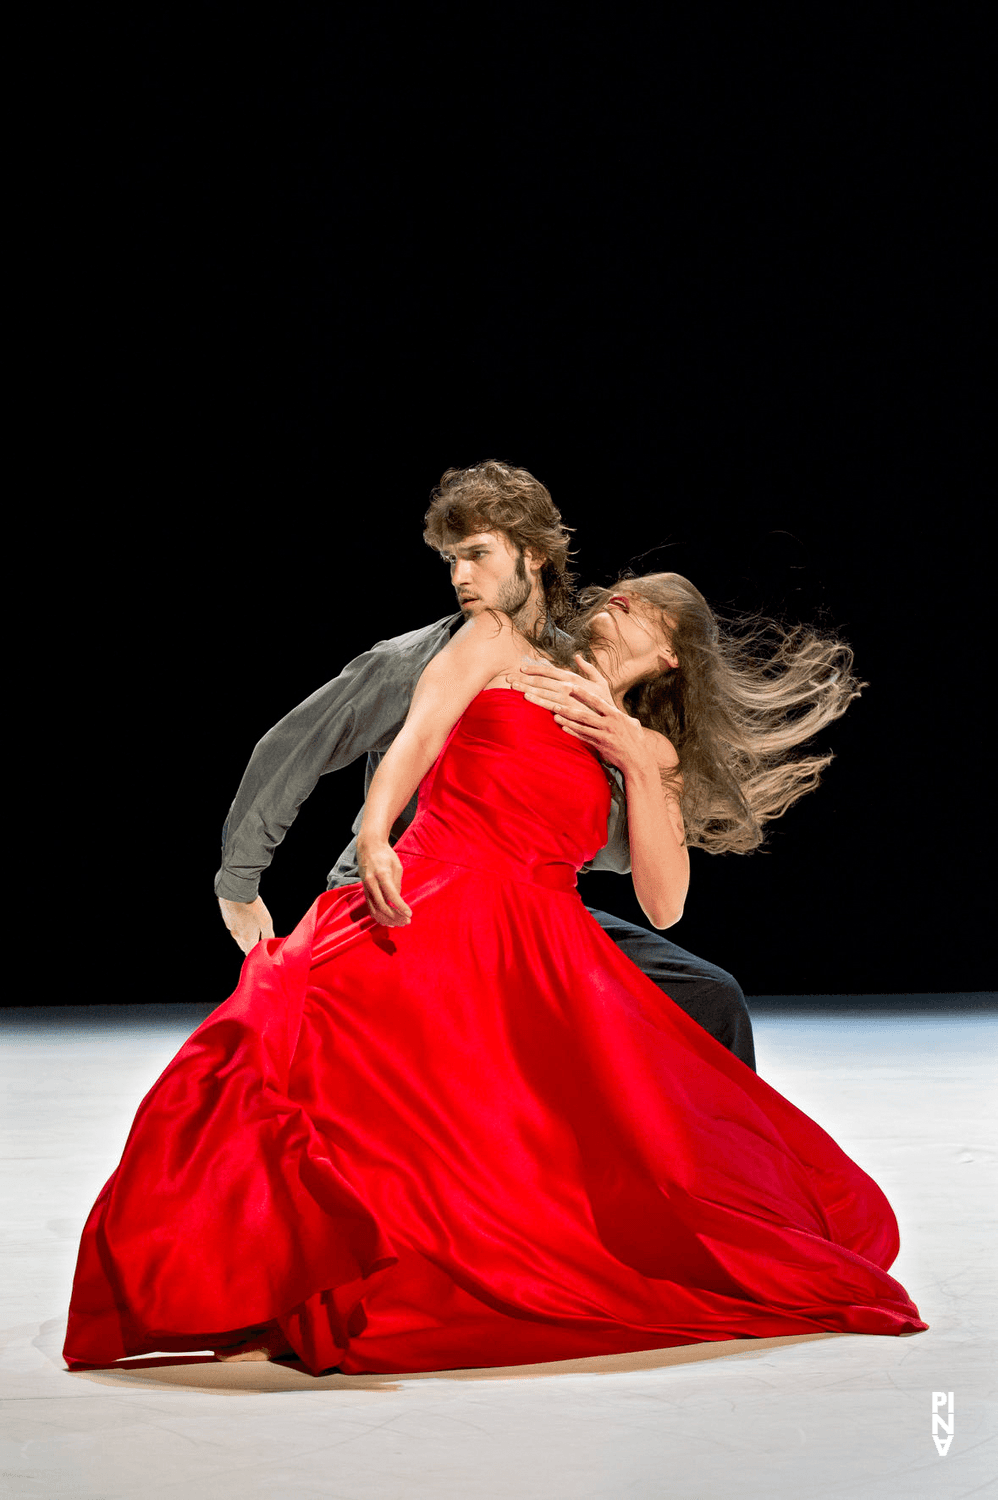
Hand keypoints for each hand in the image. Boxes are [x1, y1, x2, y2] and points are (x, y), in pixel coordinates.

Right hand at [218, 896, 274, 955]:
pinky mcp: (226, 918)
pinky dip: (239, 925)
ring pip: (238, 936)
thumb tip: (271, 942)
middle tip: (259, 940)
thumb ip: (269, 934)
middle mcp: (237, 935)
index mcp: (247, 938)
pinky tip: (244, 917)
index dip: (256, 955)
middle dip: (251, 946)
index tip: (262, 953)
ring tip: (253, 927)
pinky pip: (234, 926)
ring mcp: (230, 927)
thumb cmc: (253, 906)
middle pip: (244, 946)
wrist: (236, 891)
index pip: (250, 953)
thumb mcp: (266, 920)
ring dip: (245, 936)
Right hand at [357, 835, 411, 926]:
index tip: (409, 914)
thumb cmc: (386, 855)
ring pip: (375, 910)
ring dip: (387, 920)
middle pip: (382, 906)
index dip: (400, 907)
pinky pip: (370, 908)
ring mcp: (366, 888)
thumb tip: (398, 901)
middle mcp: (371, 883)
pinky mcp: (364, 891)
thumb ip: (397, 884)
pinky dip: (379, 917)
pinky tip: (388, 921)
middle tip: (407, 921)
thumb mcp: (396, 866)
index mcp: (381, 874)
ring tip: (399, 923)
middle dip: (395, 916)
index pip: (391, 895)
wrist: (368, 847)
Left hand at [506, 653, 614, 710]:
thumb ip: (589, 668)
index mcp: (576, 681)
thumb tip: (578, 656)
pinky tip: (530, 704)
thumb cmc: (607, 703)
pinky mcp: (571, 718)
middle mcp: (572, 691)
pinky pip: (555, 712)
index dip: (536, 670)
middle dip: (526, 681)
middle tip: (509, 680)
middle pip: (545, 684)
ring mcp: (572, 705)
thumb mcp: (601, 683)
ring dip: (531, 693)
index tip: (521, 668)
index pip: (552, 673)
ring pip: (547, 697)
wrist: (616, 726)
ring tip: (516, 691)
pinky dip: (543, 707)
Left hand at [513, 661, 653, 775]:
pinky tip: (563, 728)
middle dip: (570, 707)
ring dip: (567, 720)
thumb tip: (613, 707)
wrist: (638, 760)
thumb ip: (620, 714)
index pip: (597, 701)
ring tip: (554, 714)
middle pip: (585, 714)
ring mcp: (603, 736)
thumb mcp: (632, 723)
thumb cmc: (635, 740)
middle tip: (556, 700)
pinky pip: (583, 738)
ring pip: (582, 726)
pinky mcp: (600, 746)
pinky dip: (573, 732)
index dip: (583, 693)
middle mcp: (609, 724)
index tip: (571, 686)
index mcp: (616, 715)